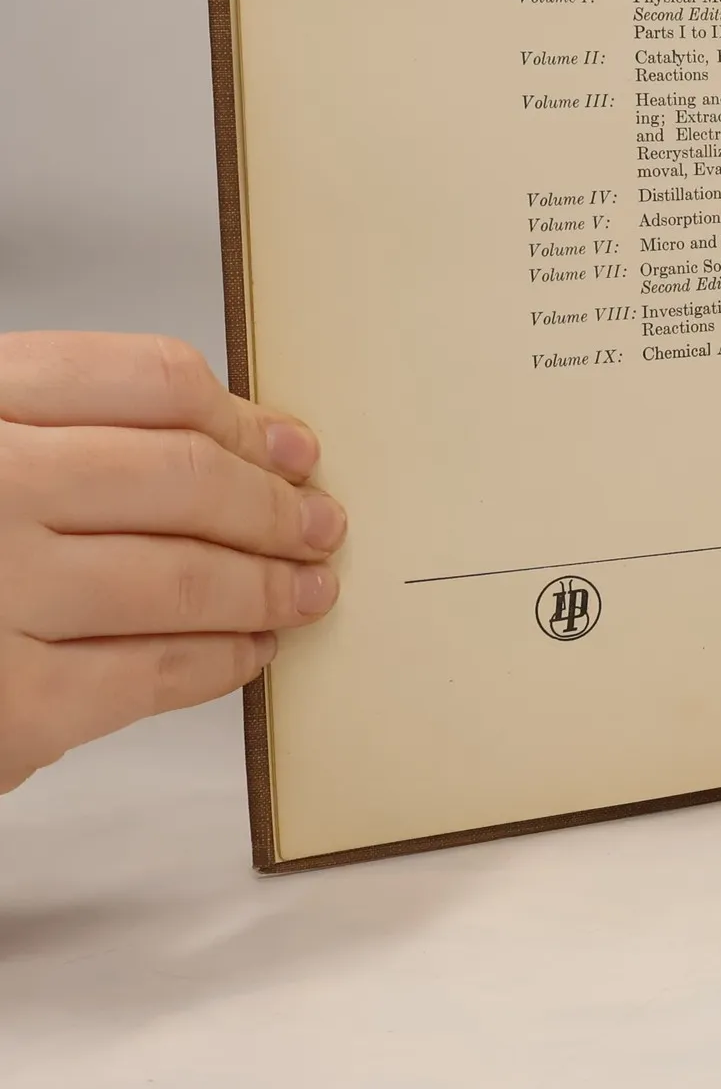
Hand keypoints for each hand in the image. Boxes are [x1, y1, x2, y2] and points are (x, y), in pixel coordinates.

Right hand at [0, 331, 344, 792]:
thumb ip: (61, 428)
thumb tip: (240, 445)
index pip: (145, 379)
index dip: (241, 415)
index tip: (291, 445)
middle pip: (181, 477)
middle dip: (272, 507)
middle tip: (321, 523)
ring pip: (182, 578)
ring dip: (266, 586)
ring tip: (307, 589)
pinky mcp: (5, 709)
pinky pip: (148, 674)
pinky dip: (219, 662)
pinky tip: (249, 651)